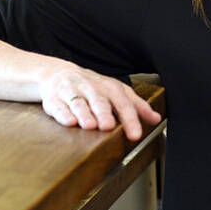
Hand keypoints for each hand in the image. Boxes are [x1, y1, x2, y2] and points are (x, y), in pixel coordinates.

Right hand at [39, 64, 161, 140]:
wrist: (61, 74)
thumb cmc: (94, 87)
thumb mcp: (118, 93)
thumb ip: (137, 106)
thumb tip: (156, 119)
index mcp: (111, 88)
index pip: (123, 104)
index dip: (130, 120)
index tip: (135, 135)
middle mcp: (92, 88)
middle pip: (99, 101)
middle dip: (104, 114)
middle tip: (108, 126)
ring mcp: (72, 92)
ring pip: (79, 103)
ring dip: (84, 114)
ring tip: (89, 125)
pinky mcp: (54, 99)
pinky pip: (58, 106)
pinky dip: (63, 114)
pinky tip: (69, 122)